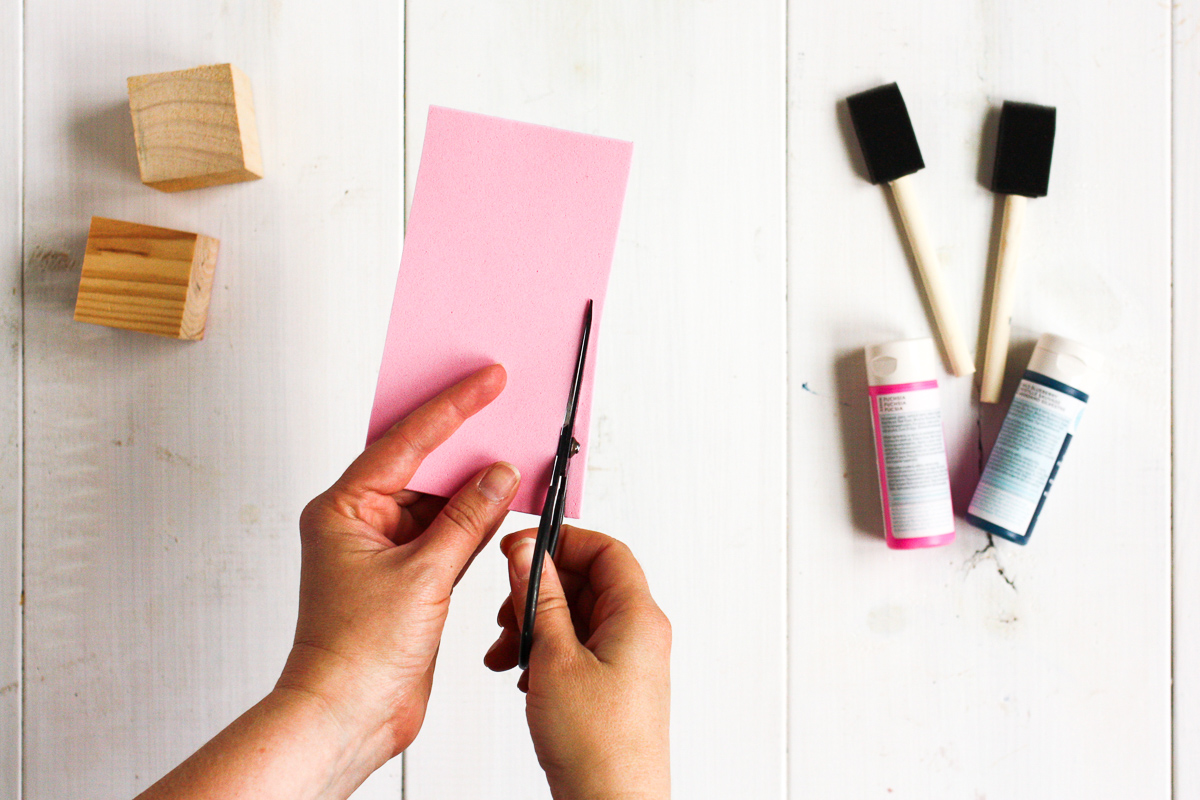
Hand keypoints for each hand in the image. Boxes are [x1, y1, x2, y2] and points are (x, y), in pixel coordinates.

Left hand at [280, 364, 520, 767]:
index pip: (405, 442)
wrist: (348, 716)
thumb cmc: (356, 654)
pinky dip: (477, 523)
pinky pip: (449, 534)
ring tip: (516, 453)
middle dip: (465, 441)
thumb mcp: (422, 576)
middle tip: (504, 404)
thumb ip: (466, 520)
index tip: (486, 380)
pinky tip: (505, 505)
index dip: (451, 407)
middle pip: (423, 465)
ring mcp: (386, 550)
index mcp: (344, 508)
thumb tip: (498, 475)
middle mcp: (362, 523)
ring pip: (441, 501)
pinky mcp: (410, 577)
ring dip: (476, 486)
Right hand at [485, 526, 671, 799]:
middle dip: (539, 591)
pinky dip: (544, 654)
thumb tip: (528, 553)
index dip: (562, 541)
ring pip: (576, 618)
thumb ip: (540, 600)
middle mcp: (639, 634)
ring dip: (535, 626)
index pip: (606, 551)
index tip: (521, 549)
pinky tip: (520, 676)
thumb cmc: (597, 745)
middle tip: (506, 610)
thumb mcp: (554, 659)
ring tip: (506, 653)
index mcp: (638, 616)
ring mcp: (627, 662)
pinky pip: (576, 649)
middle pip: (587, 583)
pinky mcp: (612, 687)